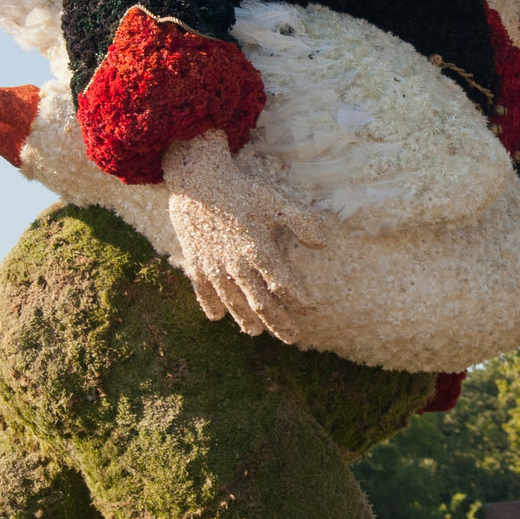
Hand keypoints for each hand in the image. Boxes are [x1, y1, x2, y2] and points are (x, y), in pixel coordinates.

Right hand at [163, 131, 327, 341]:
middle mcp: (236, 266)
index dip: (300, 299)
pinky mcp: (195, 264)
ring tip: (257, 331)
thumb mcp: (276, 201)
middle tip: (292, 336)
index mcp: (259, 251)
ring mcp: (214, 268)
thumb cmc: (241, 191)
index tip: (312, 307)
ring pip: (234, 303)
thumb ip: (303, 222)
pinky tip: (218, 316)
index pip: (284, 285)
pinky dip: (212, 306)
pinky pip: (204, 293)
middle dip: (279, 322)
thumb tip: (324, 244)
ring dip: (247, 320)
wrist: (197, 182)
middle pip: (261, 303)